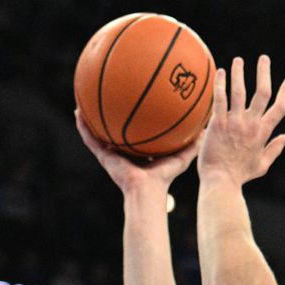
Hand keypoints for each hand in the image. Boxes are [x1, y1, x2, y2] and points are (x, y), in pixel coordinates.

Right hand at [74, 110, 199, 194]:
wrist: (148, 191)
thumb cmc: (164, 178)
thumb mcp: (181, 156)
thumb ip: (193, 142)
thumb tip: (207, 127)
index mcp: (140, 150)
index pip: (136, 130)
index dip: (134, 117)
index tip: (132, 99)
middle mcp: (123, 150)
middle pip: (115, 128)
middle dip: (111, 112)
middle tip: (107, 93)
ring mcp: (111, 153)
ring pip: (97, 131)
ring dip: (90, 116)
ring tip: (82, 98)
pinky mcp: (103, 156)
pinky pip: (89, 139)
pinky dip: (83, 126)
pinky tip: (77, 111)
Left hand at [198, 55, 284, 184]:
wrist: (221, 181)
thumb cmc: (240, 175)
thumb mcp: (263, 164)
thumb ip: (276, 148)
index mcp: (264, 133)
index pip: (280, 108)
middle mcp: (251, 124)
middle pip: (262, 92)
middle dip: (264, 73)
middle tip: (264, 59)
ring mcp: (234, 123)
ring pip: (240, 91)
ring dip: (240, 73)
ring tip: (239, 61)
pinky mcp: (217, 124)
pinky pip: (220, 99)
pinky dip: (220, 84)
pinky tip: (220, 72)